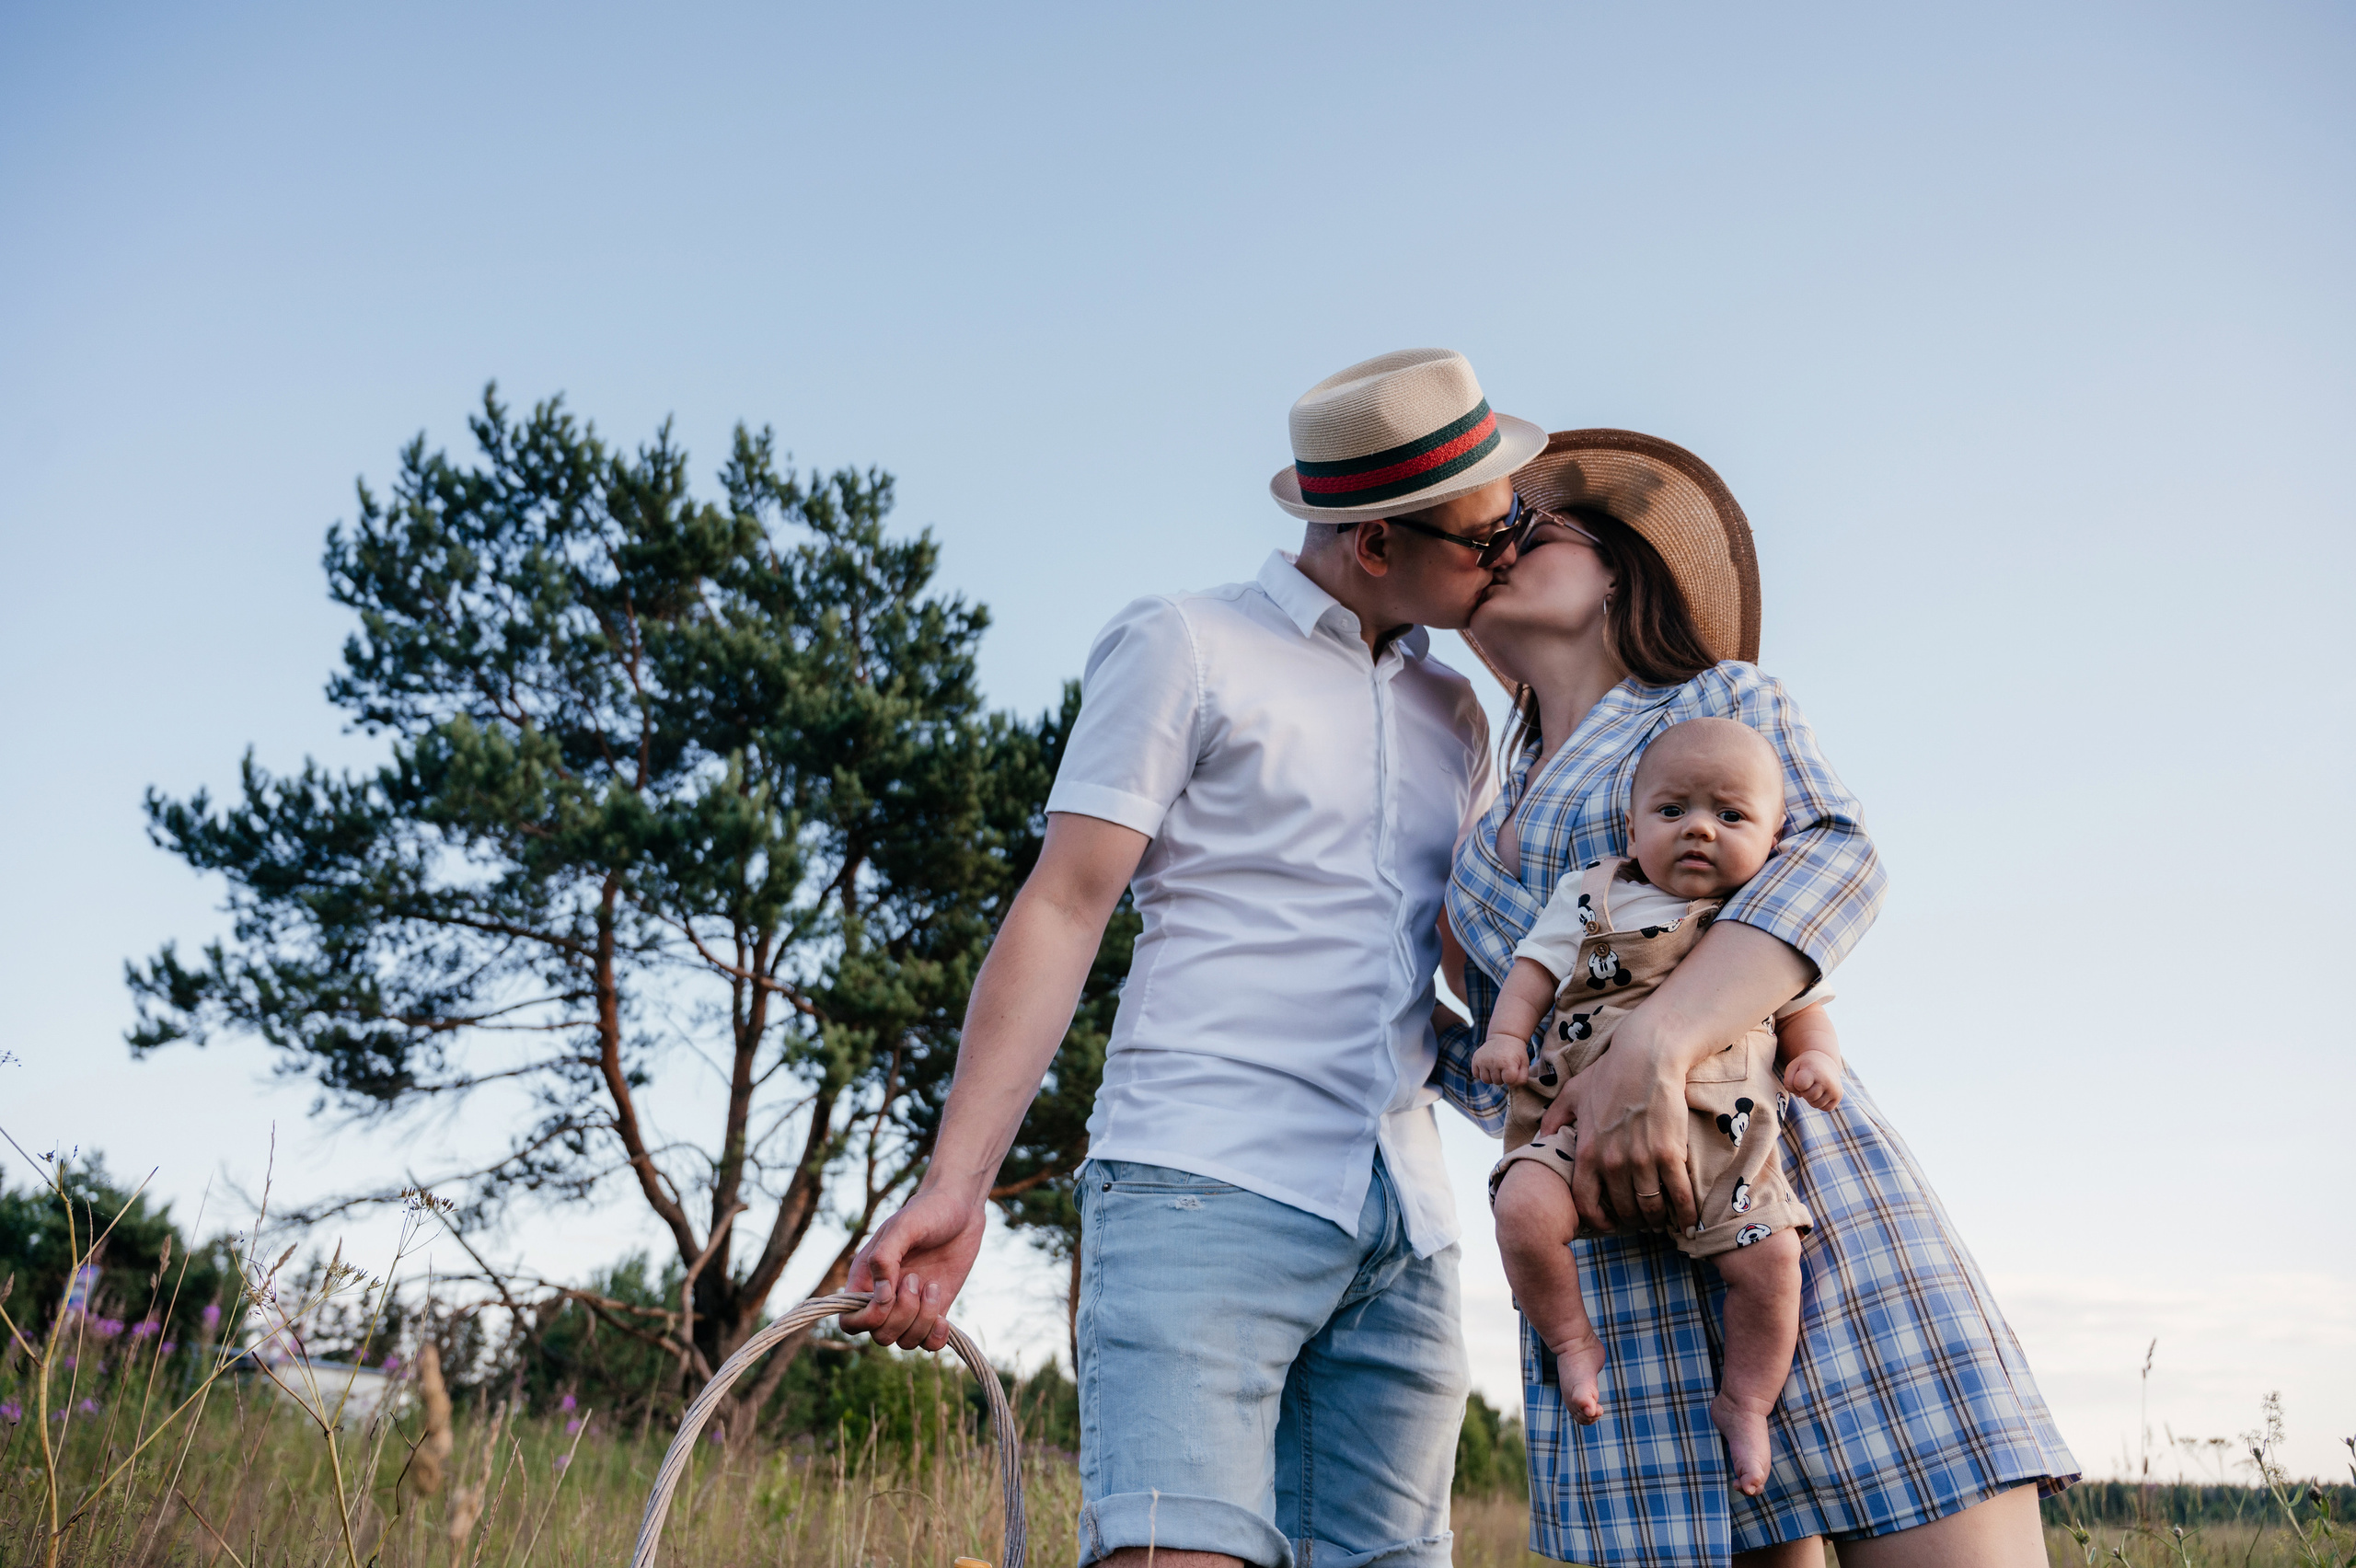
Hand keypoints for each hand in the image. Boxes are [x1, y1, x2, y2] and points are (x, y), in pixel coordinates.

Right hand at [838, 1187, 988, 1351]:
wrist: (961, 1209)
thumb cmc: (928, 1212)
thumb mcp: (903, 1226)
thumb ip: (885, 1259)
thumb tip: (880, 1298)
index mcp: (866, 1279)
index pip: (850, 1322)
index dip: (869, 1318)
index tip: (890, 1295)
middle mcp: (884, 1298)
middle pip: (880, 1334)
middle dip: (902, 1314)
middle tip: (917, 1278)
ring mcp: (909, 1307)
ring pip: (904, 1341)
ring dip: (921, 1321)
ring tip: (932, 1286)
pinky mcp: (934, 1311)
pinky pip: (927, 1345)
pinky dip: (935, 1338)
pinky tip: (944, 1318)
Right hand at [1472, 1035, 1531, 1085]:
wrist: (1505, 1036)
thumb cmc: (1516, 1053)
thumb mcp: (1524, 1064)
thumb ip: (1521, 1079)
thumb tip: (1509, 1086)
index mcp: (1507, 1063)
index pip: (1508, 1081)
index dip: (1511, 1077)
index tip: (1513, 1068)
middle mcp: (1493, 1061)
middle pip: (1497, 1082)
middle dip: (1502, 1077)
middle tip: (1505, 1066)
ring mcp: (1483, 1060)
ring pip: (1486, 1080)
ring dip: (1492, 1076)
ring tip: (1496, 1067)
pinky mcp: (1475, 1059)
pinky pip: (1476, 1074)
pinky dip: (1482, 1073)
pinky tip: (1488, 1066)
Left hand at [1544, 1007, 1698, 1234]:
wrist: (1646, 1057)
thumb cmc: (1608, 1073)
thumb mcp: (1571, 1094)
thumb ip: (1554, 1119)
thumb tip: (1540, 1138)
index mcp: (1587, 1152)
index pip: (1585, 1202)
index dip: (1597, 1220)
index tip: (1608, 1223)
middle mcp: (1612, 1162)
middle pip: (1623, 1210)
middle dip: (1632, 1220)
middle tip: (1640, 1220)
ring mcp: (1642, 1160)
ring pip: (1651, 1207)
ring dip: (1657, 1219)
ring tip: (1662, 1220)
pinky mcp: (1670, 1154)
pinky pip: (1679, 1195)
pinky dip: (1686, 1213)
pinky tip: (1690, 1222)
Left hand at [1781, 1049, 1843, 1109]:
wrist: (1825, 1062)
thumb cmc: (1805, 1067)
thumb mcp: (1792, 1068)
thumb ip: (1788, 1083)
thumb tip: (1800, 1096)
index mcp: (1814, 1071)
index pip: (1800, 1084)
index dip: (1796, 1083)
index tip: (1801, 1076)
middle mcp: (1827, 1080)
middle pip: (1808, 1096)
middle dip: (1804, 1092)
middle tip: (1808, 1082)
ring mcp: (1834, 1089)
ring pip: (1816, 1105)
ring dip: (1812, 1098)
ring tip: (1814, 1086)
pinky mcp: (1838, 1097)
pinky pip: (1824, 1108)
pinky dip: (1820, 1103)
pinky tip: (1821, 1092)